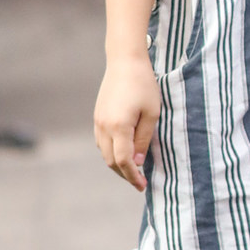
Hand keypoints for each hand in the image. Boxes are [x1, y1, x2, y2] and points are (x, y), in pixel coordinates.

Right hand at [93, 60, 160, 191]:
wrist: (125, 63)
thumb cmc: (144, 86)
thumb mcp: (152, 114)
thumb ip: (143, 139)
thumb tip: (137, 161)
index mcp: (118, 127)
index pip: (123, 161)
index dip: (132, 176)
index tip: (142, 186)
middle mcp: (103, 127)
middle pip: (111, 161)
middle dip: (125, 174)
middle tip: (140, 182)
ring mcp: (97, 122)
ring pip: (104, 152)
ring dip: (117, 164)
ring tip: (134, 170)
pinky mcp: (97, 117)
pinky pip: (102, 142)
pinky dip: (112, 152)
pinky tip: (125, 152)